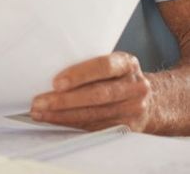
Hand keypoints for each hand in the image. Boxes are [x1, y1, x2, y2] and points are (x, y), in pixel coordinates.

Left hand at [30, 52, 154, 131]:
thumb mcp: (112, 63)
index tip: (56, 83)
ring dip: (63, 116)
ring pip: (94, 115)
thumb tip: (47, 67)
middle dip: (64, 100)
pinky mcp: (128, 128)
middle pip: (97, 95)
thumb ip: (89, 64)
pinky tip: (55, 121)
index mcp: (127, 64)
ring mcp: (133, 109)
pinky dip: (72, 124)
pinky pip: (96, 128)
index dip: (79, 75)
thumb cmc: (119, 77)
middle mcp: (134, 87)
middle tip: (39, 102)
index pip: (103, 67)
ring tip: (40, 113)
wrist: (153, 100)